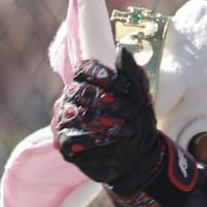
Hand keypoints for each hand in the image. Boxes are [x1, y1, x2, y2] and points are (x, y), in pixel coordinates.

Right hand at [53, 48, 163, 193]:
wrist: (140, 156)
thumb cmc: (137, 122)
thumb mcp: (141, 97)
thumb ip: (132, 73)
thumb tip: (121, 50)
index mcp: (86, 83)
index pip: (83, 69)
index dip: (104, 76)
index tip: (126, 87)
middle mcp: (70, 99)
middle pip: (79, 91)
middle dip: (109, 102)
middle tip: (130, 114)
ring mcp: (65, 121)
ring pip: (75, 114)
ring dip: (104, 121)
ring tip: (123, 130)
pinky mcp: (65, 144)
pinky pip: (70, 136)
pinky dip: (92, 138)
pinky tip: (107, 141)